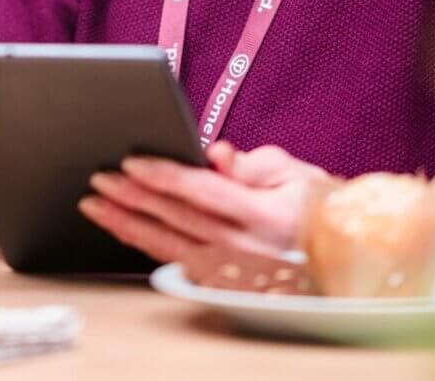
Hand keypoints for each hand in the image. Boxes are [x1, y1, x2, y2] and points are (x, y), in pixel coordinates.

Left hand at [78, 141, 329, 265]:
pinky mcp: (222, 282)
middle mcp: (244, 248)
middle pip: (177, 219)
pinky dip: (145, 244)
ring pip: (168, 246)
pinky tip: (124, 229)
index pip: (202, 192)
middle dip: (132, 197)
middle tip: (98, 178)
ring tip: (95, 205)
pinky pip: (175, 261)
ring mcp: (231, 271)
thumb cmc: (314, 203)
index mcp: (264, 215)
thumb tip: (215, 152)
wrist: (338, 252)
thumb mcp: (295, 171)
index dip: (164, 176)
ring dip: (128, 224)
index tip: (131, 162)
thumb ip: (252, 162)